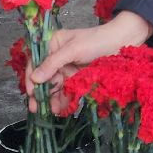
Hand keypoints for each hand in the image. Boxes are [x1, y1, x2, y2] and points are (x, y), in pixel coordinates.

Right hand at [27, 12, 152, 102]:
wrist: (122, 42)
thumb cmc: (97, 40)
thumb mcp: (73, 49)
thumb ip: (53, 63)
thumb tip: (35, 78)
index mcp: (52, 44)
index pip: (35, 61)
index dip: (31, 77)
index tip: (31, 92)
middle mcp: (56, 57)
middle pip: (43, 77)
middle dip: (39, 92)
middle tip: (35, 108)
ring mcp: (66, 68)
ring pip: (54, 86)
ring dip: (50, 99)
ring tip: (49, 111)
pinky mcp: (76, 79)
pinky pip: (66, 91)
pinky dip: (62, 100)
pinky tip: (59, 109)